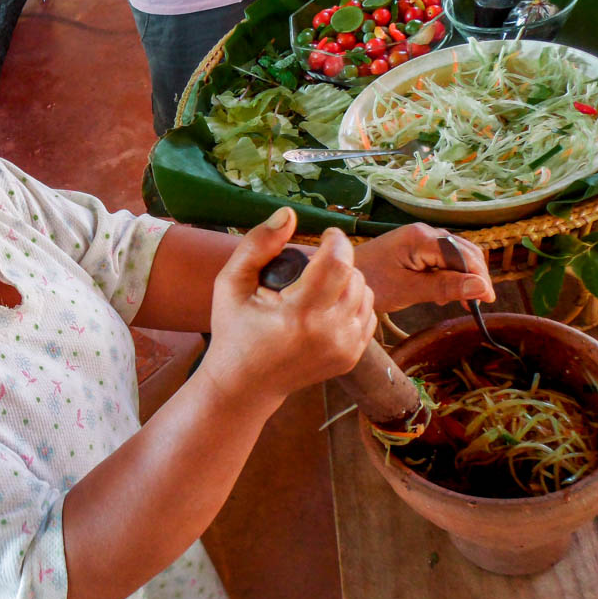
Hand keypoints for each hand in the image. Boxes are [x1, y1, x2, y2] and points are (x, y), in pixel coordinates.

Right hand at [198, 207, 376, 412]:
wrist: (244, 385)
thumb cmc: (234, 331)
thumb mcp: (230, 283)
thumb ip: (257, 244)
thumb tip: (289, 213)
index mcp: (300, 314)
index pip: (339, 263)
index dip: (336, 240)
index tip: (325, 234)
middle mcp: (330, 334)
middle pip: (354, 275)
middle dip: (337, 261)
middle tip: (308, 268)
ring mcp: (345, 349)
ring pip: (366, 293)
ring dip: (346, 281)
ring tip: (316, 287)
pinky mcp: (351, 357)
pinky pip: (367, 314)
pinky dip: (351, 303)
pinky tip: (325, 307)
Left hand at [353, 223, 495, 312]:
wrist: (340, 278)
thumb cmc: (371, 283)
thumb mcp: (409, 290)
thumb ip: (445, 286)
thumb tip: (482, 287)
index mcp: (422, 238)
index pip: (464, 254)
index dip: (479, 276)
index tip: (486, 301)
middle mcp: (424, 232)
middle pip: (464, 252)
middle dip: (473, 276)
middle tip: (474, 304)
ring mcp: (419, 238)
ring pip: (455, 256)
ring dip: (461, 277)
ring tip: (456, 302)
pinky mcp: (415, 248)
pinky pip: (441, 259)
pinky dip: (448, 276)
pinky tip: (441, 295)